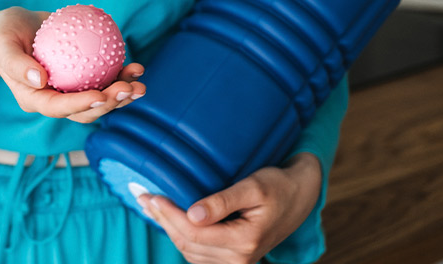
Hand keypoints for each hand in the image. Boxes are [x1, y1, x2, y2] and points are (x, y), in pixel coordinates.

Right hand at [0, 6, 145, 122]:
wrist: (16, 26)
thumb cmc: (5, 33)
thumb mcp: (1, 43)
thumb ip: (14, 63)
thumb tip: (39, 80)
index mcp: (33, 98)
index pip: (58, 107)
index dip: (80, 105)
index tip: (100, 96)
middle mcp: (54, 99)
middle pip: (84, 110)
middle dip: (109, 104)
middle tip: (128, 89)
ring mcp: (71, 90)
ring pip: (99, 100)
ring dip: (122, 95)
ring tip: (139, 83)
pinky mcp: (83, 78)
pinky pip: (105, 80)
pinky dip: (121, 76)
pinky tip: (137, 68)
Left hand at [139, 153, 321, 263]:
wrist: (301, 195)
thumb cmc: (278, 186)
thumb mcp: (253, 186)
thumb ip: (223, 201)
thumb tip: (193, 214)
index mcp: (246, 241)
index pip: (194, 232)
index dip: (168, 214)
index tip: (150, 194)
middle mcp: (240, 258)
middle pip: (188, 243)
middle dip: (162, 219)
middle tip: (142, 195)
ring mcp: (236, 262)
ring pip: (189, 250)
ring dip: (167, 227)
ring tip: (149, 204)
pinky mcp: (232, 258)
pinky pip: (197, 252)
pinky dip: (179, 235)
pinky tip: (166, 218)